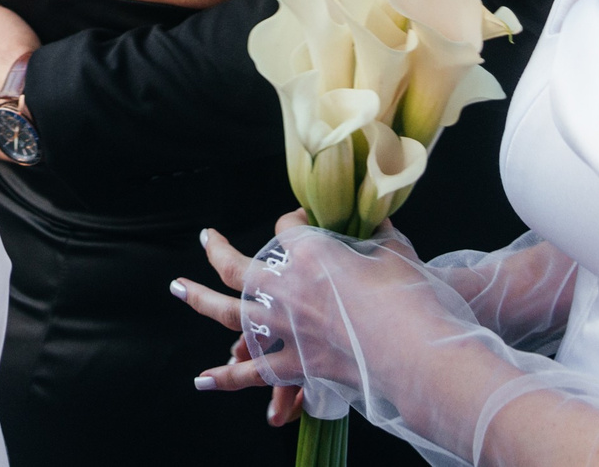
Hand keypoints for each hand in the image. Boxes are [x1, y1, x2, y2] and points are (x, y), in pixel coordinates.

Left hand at [176, 215, 519, 459]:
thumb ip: (377, 234)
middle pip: (238, 266)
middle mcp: (289, 289)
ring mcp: (288, 329)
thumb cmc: (413, 298)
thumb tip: (375, 219)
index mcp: (312, 253)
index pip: (287, 227)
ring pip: (230, 314)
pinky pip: (254, 373)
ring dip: (199, 300)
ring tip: (178, 288)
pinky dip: (227, 378)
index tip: (300, 222)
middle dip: (217, 250)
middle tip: (205, 239)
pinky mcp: (297, 366)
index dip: (292, 221)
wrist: (420, 354)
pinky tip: (203, 379)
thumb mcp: (396, 251)